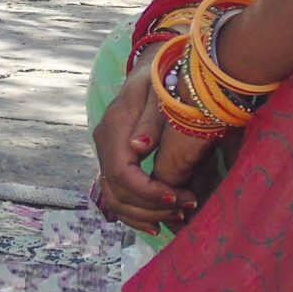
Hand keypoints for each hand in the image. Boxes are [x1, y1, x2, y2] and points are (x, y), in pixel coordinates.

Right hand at [92, 43, 199, 233]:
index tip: (179, 196)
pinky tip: (157, 223)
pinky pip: (117, 196)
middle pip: (117, 192)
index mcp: (114, 128)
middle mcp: (105, 143)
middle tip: (188, 205)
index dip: (149, 192)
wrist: (154, 68)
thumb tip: (139, 149)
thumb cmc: (164, 77)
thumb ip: (151, 121)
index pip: (122, 174)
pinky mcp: (115, 161)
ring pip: (114, 199)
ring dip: (145, 215)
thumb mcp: (162, 91)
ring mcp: (107, 153)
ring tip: (177, 215)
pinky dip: (135, 214)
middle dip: (152, 207)